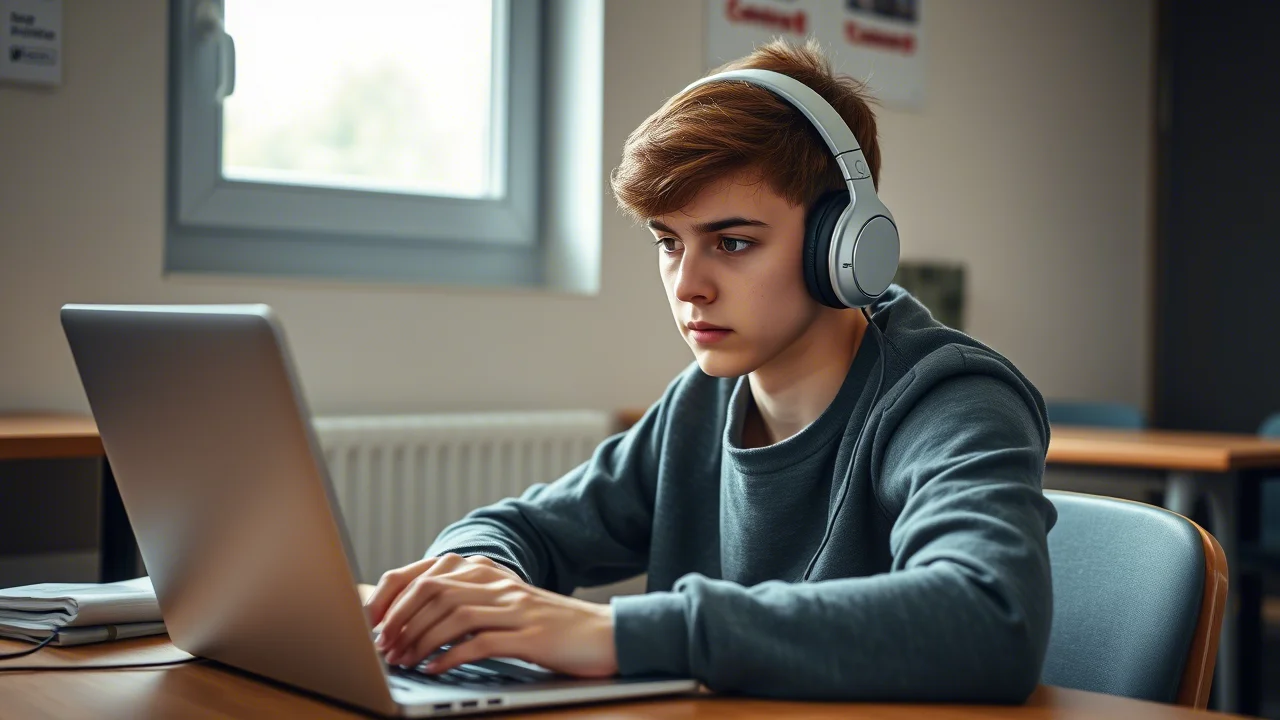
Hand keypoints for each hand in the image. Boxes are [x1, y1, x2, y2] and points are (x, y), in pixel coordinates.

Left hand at [364, 553, 617, 677]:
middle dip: (401, 620)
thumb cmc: (552, 627)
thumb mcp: (508, 607)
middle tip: (384, 647)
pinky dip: (451, 657)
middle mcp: (501, 587)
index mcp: (492, 575)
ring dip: (420, 641)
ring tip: (404, 661)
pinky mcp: (530, 638)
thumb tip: (421, 620)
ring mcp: (516, 610)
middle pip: (435, 592)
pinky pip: (481, 644)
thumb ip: (472, 604)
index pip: (431, 576)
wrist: (604, 634)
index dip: (397, 599)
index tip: (375, 624)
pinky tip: (435, 670)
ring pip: (453, 616)